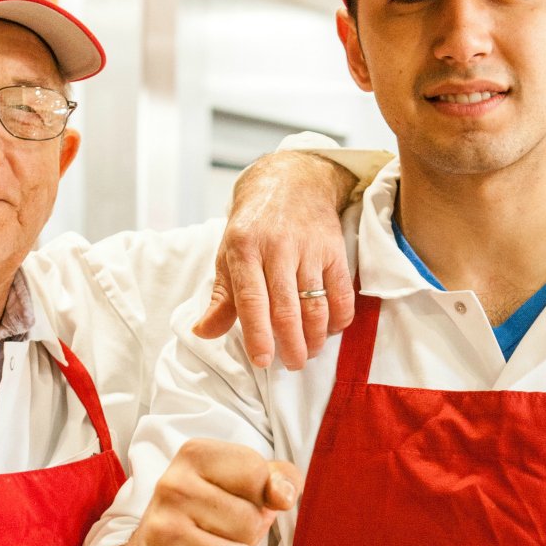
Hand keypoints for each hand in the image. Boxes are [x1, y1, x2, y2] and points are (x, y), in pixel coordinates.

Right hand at [126, 439, 300, 545]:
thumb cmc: (212, 509)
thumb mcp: (246, 480)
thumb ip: (279, 478)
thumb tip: (283, 496)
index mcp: (195, 455)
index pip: (257, 474)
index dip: (263, 494)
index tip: (241, 497)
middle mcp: (173, 487)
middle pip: (250, 521)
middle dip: (248, 534)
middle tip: (223, 529)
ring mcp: (163, 530)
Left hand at [194, 150, 355, 370]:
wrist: (291, 181)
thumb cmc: (254, 225)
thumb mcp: (228, 254)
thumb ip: (220, 298)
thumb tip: (203, 332)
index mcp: (244, 249)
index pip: (251, 300)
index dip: (258, 334)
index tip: (262, 360)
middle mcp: (277, 248)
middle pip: (287, 308)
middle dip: (291, 345)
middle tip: (292, 364)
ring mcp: (309, 248)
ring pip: (316, 305)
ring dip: (315, 337)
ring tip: (309, 352)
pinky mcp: (335, 250)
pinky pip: (342, 293)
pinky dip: (339, 318)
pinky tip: (330, 330)